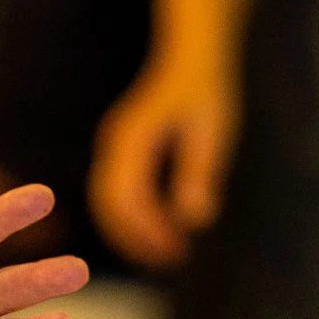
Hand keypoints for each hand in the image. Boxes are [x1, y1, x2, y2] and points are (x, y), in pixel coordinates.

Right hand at [90, 56, 239, 268]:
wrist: (192, 59)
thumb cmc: (205, 92)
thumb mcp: (210, 132)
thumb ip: (199, 173)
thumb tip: (195, 220)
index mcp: (130, 140)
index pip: (124, 196)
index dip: (146, 230)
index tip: (177, 249)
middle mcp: (114, 146)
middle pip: (108, 205)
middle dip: (136, 238)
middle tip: (174, 259)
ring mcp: (115, 151)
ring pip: (109, 204)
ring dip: (134, 233)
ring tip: (172, 254)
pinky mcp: (124, 156)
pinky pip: (119, 196)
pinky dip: (136, 221)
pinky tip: (166, 233)